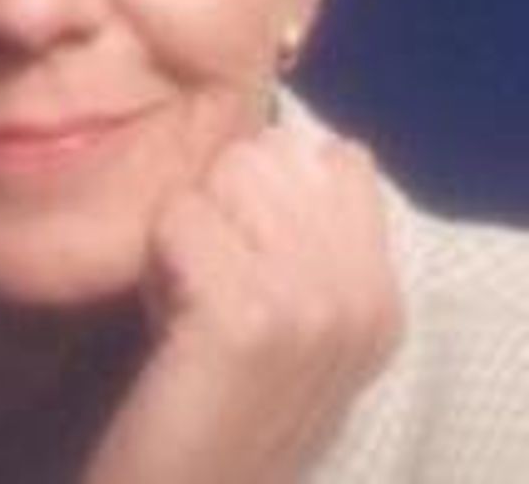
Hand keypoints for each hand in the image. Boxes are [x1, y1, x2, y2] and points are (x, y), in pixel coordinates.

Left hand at [83, 126, 402, 483]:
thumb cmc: (213, 395)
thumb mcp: (284, 312)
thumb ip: (305, 232)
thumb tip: (301, 139)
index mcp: (379, 293)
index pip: (337, 159)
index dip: (265, 184)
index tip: (245, 254)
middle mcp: (361, 293)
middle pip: (265, 156)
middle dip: (216, 207)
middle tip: (207, 284)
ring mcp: (313, 303)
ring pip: (219, 179)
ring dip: (182, 233)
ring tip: (188, 302)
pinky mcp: (249, 315)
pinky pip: (177, 219)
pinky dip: (155, 265)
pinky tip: (165, 324)